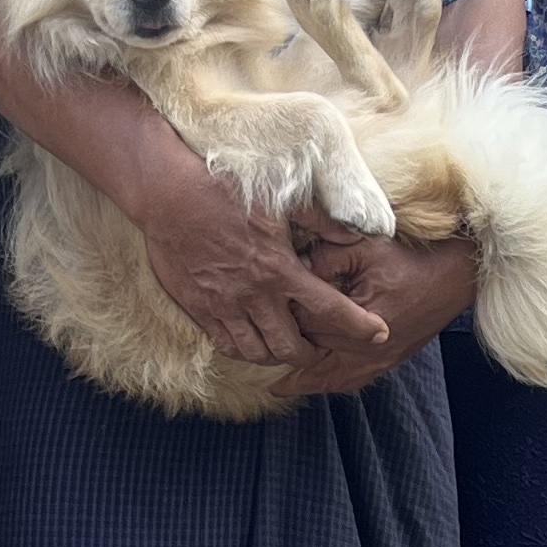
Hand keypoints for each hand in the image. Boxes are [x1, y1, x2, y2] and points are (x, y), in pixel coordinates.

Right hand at [126, 139, 390, 370]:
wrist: (168, 195)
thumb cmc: (225, 190)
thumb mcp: (279, 199)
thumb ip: (321, 220)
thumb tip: (355, 234)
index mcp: (279, 269)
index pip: (330, 309)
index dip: (360, 326)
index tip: (378, 334)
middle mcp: (254, 295)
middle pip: (293, 347)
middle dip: (312, 352)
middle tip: (318, 346)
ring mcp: (225, 306)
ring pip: (259, 353)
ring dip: (277, 356)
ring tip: (285, 346)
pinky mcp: (200, 310)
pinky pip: (228, 346)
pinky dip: (246, 350)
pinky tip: (253, 341)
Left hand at [275, 228, 480, 396]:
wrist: (455, 276)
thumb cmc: (410, 256)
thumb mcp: (365, 245)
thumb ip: (327, 254)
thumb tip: (295, 267)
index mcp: (361, 315)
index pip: (309, 319)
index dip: (285, 311)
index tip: (267, 303)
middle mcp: (369, 346)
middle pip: (314, 348)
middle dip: (288, 341)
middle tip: (262, 335)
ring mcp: (379, 359)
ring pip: (328, 375)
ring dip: (301, 378)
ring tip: (274, 383)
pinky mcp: (388, 363)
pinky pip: (350, 382)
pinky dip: (326, 385)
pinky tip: (307, 386)